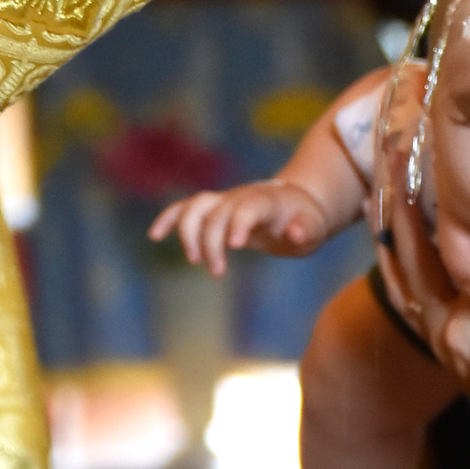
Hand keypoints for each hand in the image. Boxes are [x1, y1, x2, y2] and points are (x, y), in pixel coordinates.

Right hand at [149, 179, 329, 272]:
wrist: (296, 203)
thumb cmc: (306, 221)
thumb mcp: (315, 229)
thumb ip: (306, 231)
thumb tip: (295, 233)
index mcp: (267, 200)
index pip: (247, 207)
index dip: (238, 222)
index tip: (234, 246)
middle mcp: (241, 196)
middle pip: (216, 213)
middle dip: (211, 242)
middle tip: (217, 272)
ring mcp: (225, 200)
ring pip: (196, 207)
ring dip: (188, 232)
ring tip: (194, 260)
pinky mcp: (213, 208)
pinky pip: (186, 208)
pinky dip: (169, 219)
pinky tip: (154, 235)